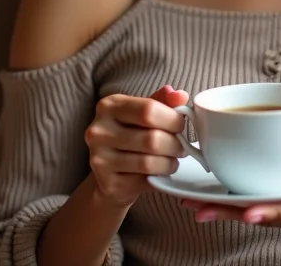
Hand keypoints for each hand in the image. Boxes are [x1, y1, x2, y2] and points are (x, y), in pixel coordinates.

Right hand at [85, 84, 188, 207]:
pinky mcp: (108, 184)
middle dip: (175, 144)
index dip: (172, 119)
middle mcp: (99, 131)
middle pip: (151, 139)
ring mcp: (100, 159)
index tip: (181, 125)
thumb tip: (181, 96)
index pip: (148, 110)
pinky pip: (143, 182)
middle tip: (182, 147)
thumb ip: (162, 101)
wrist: (108, 172)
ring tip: (172, 160)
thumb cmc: (130, 133)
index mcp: (109, 106)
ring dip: (169, 163)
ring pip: (149, 162)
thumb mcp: (143, 112)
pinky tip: (159, 173)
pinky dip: (158, 178)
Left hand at [180, 135, 280, 233]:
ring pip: (258, 212)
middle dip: (232, 213)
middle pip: (266, 214)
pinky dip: (236, 203)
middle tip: (198, 208)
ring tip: (193, 203)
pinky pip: (260, 205)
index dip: (269, 211)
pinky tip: (212, 196)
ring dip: (227, 210)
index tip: (246, 212)